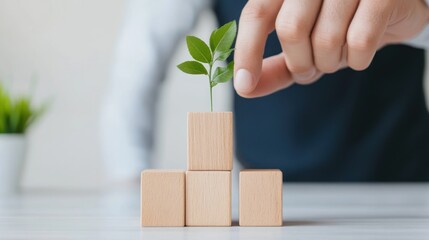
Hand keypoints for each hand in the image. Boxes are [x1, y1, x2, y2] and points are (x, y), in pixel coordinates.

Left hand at [234, 0, 428, 97]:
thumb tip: (245, 88)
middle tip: (311, 68)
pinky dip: (357, 60)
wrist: (390, 10)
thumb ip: (274, 67)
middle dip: (300, 63)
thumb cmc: (340, 26)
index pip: (256, 13)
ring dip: (330, 62)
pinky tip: (361, 53)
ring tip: (339, 55)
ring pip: (326, 39)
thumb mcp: (302, 48)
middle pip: (290, 30)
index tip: (243, 84)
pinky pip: (360, 40)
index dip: (247, 51)